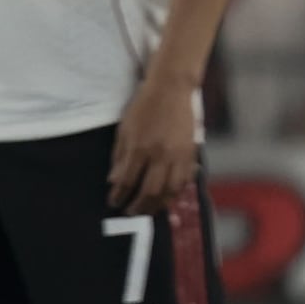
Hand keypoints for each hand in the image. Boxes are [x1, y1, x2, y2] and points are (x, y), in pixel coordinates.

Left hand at [108, 70, 204, 211]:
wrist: (171, 90)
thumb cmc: (143, 108)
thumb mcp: (123, 130)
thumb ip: (119, 157)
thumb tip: (114, 181)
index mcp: (139, 148)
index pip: (127, 181)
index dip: (119, 196)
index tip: (113, 203)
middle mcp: (160, 156)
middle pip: (150, 191)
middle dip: (138, 206)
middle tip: (130, 213)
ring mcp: (178, 156)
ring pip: (170, 191)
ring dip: (158, 205)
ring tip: (148, 210)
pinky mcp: (191, 154)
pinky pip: (184, 181)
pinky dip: (175, 194)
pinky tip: (167, 198)